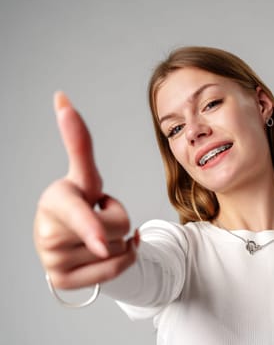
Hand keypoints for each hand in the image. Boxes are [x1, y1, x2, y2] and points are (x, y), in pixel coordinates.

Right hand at [33, 92, 136, 288]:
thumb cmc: (80, 202)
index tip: (99, 226)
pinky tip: (104, 251)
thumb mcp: (85, 175)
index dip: (90, 220)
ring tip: (94, 234)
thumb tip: (62, 96)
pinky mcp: (63, 282)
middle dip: (118, 219)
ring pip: (119, 248)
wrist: (70, 241)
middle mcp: (47, 233)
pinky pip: (117, 270)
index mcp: (55, 201)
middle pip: (119, 226)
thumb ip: (78, 141)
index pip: (76, 211)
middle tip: (96, 216)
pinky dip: (122, 259)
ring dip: (116, 240)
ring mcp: (52, 261)